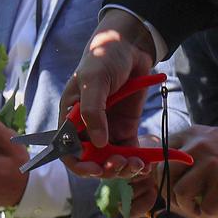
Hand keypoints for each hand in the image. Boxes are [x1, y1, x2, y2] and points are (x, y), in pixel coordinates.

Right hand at [58, 11, 157, 178]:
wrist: (130, 47)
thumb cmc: (104, 58)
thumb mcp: (94, 80)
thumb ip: (93, 111)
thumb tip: (98, 144)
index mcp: (71, 117)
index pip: (68, 150)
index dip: (79, 165)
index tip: (95, 169)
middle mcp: (88, 127)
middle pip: (92, 161)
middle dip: (107, 168)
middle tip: (123, 164)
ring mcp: (108, 129)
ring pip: (112, 161)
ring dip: (125, 168)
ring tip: (139, 164)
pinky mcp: (126, 129)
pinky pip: (130, 152)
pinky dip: (139, 161)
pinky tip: (148, 163)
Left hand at [166, 124, 217, 217]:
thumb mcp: (209, 138)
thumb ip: (188, 149)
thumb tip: (165, 173)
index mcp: (190, 135)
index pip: (159, 156)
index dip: (162, 175)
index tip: (172, 186)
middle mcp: (196, 147)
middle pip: (165, 175)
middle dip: (171, 193)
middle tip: (186, 201)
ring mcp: (210, 165)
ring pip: (180, 193)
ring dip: (189, 207)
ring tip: (202, 208)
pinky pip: (206, 208)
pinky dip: (212, 213)